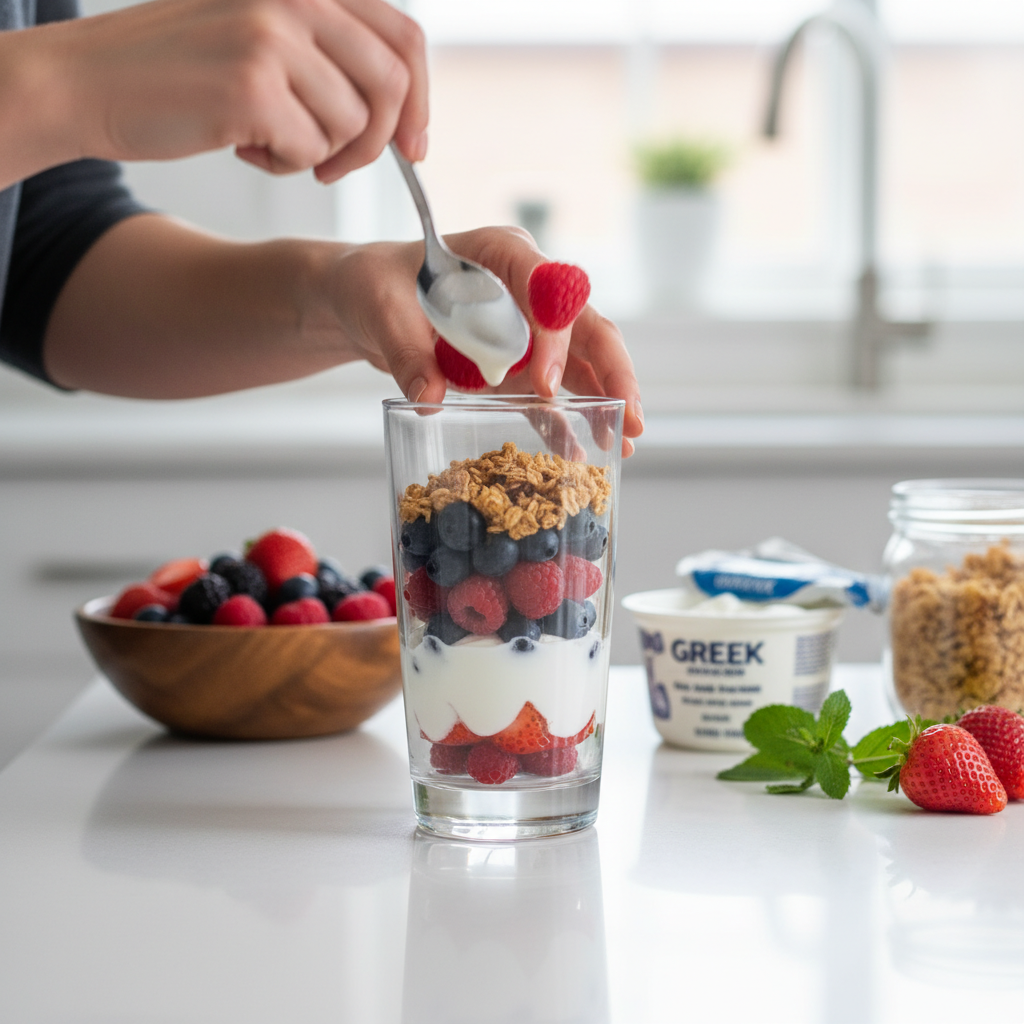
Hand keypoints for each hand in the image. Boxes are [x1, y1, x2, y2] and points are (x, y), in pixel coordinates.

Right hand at [28, 0, 426, 177]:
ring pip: (352, 125)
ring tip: (265, 138)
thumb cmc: (178, 72)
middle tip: (334, 165)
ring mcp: (273, 37)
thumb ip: (326, 53)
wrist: (88, 83)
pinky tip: (244, 145)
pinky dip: (285, 164)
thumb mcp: (261, 36)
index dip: (421, 102)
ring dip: (317, 153)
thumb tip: (402, 109)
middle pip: (392, 86)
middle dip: (376, 143)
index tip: (413, 149)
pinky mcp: (253, 86)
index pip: (404, 38)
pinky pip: (310, 150)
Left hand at [325, 227, 643, 455]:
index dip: (554, 336)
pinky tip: (579, 453)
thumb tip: (429, 400)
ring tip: (625, 441)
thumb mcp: (381, 310)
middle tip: (629, 417)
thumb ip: (406, 352)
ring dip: (605, 400)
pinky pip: (551, 392)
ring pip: (583, 361)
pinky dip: (565, 421)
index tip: (547, 385)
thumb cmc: (376, 286)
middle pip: (586, 325)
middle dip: (613, 372)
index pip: (547, 288)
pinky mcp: (518, 362)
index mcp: (501, 254)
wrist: (367, 301)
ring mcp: (528, 327)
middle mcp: (527, 288)